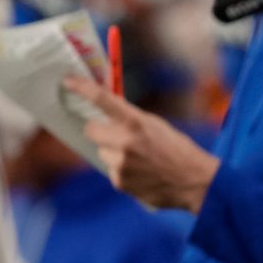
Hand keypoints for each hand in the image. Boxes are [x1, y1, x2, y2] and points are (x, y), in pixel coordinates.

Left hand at [63, 75, 220, 212]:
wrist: (195, 181)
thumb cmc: (176, 149)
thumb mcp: (156, 125)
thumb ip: (130, 118)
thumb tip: (106, 112)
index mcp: (136, 122)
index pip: (103, 99)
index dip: (82, 88)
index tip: (67, 80)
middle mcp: (125, 142)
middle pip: (91, 130)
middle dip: (99, 130)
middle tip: (114, 134)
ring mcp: (120, 163)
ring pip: (101, 151)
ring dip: (113, 152)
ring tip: (138, 158)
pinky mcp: (119, 181)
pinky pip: (110, 169)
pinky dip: (121, 170)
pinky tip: (141, 172)